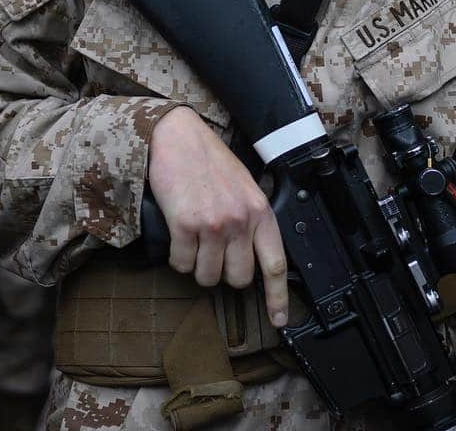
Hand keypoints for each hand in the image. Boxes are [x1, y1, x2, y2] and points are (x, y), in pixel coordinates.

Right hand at [148, 106, 287, 327]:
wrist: (178, 136)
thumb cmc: (208, 160)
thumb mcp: (243, 186)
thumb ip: (251, 219)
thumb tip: (250, 255)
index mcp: (259, 210)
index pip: (276, 264)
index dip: (277, 297)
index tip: (278, 320)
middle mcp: (240, 220)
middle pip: (238, 278)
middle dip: (223, 273)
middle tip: (213, 253)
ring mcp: (213, 224)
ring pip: (207, 276)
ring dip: (197, 266)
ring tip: (194, 240)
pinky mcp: (185, 225)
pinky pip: (182, 264)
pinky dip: (177, 257)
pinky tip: (178, 235)